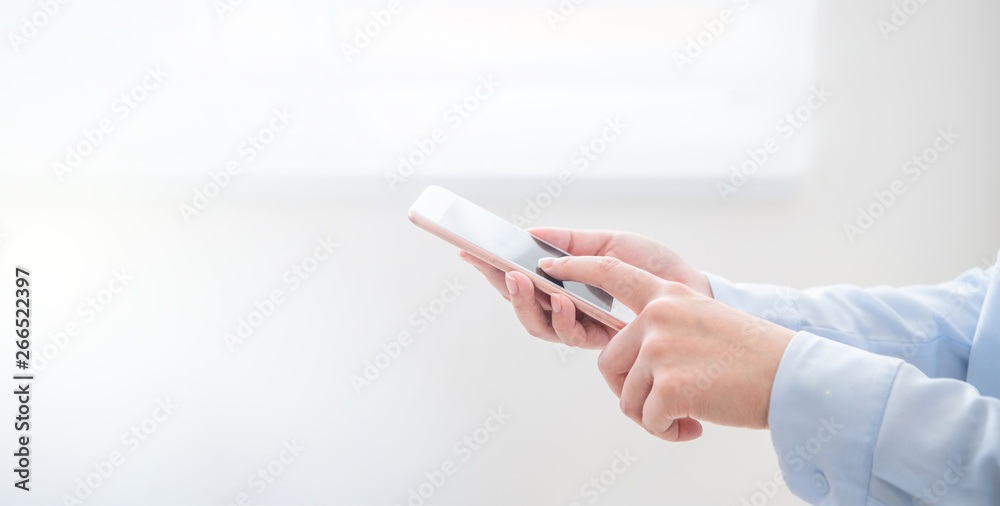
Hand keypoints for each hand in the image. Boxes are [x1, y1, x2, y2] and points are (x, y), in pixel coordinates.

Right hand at [460, 228, 711, 348]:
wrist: (695, 290)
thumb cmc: (654, 266)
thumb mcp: (608, 242)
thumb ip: (569, 243)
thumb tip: (528, 237)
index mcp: (567, 283)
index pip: (522, 279)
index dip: (493, 270)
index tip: (468, 252)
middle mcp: (570, 310)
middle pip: (524, 307)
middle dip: (507, 290)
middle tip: (502, 270)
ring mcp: (584, 328)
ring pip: (540, 326)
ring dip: (529, 304)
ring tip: (525, 281)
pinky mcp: (603, 344)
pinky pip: (570, 335)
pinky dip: (562, 316)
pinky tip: (563, 300)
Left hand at [537, 255, 795, 441]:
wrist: (793, 377)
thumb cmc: (751, 356)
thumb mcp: (702, 320)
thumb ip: (662, 327)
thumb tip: (629, 361)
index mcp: (667, 295)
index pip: (610, 272)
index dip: (574, 269)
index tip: (547, 268)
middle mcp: (657, 316)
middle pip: (609, 363)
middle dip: (631, 392)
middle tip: (664, 406)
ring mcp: (660, 349)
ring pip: (627, 397)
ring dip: (653, 416)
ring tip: (688, 417)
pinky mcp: (668, 384)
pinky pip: (647, 419)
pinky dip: (667, 432)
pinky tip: (694, 428)